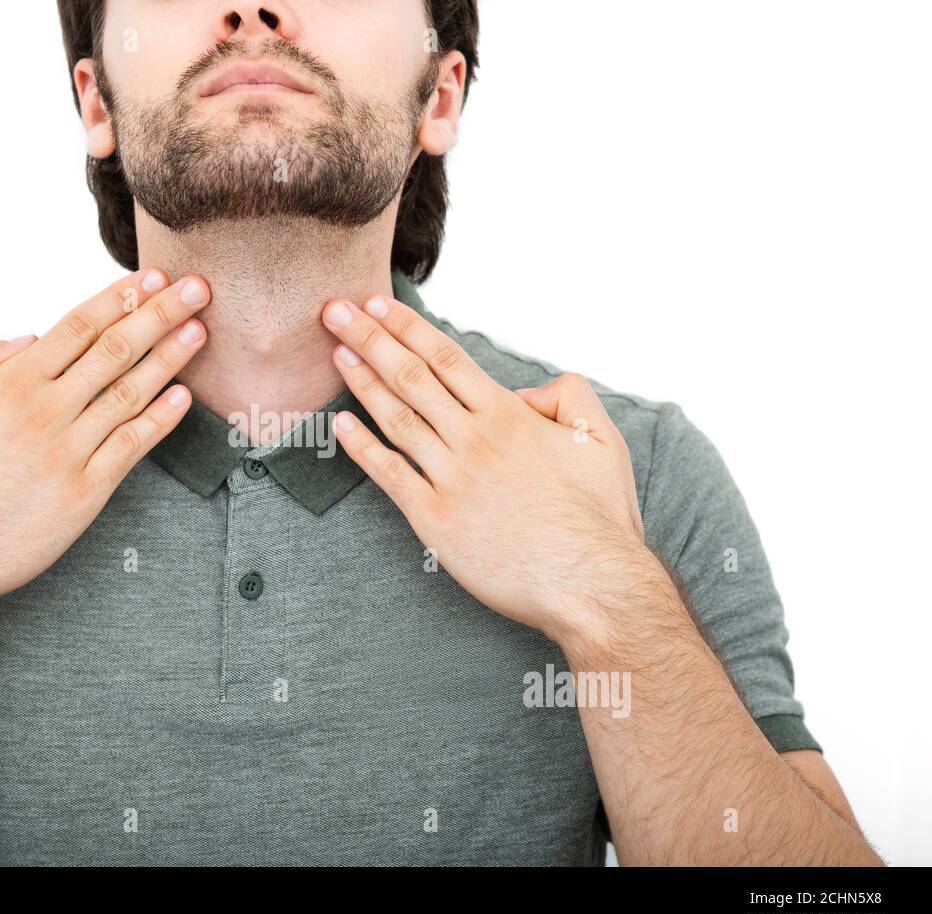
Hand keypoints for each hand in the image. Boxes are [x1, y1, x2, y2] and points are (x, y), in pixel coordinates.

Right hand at [0, 269, 210, 616]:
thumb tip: (30, 335)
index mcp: (10, 383)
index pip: (78, 326)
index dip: (120, 297)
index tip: (152, 278)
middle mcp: (44, 411)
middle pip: (114, 350)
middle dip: (160, 314)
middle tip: (197, 289)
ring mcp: (67, 453)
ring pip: (130, 394)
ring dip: (170, 359)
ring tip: (199, 331)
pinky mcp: (83, 494)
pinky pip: (131, 447)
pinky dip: (160, 420)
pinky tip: (183, 397)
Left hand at [321, 294, 657, 649]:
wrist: (592, 584)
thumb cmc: (599, 519)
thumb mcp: (601, 440)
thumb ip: (569, 396)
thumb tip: (529, 392)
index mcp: (510, 417)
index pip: (447, 358)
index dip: (407, 328)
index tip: (378, 305)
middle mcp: (475, 440)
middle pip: (412, 376)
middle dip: (370, 338)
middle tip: (335, 310)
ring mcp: (452, 479)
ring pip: (396, 418)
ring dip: (361, 382)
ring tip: (335, 353)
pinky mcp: (436, 521)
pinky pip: (390, 476)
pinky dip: (361, 448)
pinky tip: (340, 425)